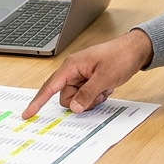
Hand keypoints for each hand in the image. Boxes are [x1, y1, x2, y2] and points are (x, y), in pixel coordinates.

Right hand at [22, 30, 152, 117]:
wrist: (136, 49)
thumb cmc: (120, 57)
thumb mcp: (104, 77)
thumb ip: (87, 93)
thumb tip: (73, 107)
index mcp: (72, 66)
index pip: (50, 86)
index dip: (38, 101)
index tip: (28, 113)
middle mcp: (73, 71)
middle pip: (67, 97)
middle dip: (81, 101)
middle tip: (99, 93)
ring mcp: (82, 76)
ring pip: (78, 99)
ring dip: (92, 99)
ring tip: (105, 88)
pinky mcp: (89, 80)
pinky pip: (86, 96)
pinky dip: (97, 96)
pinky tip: (107, 87)